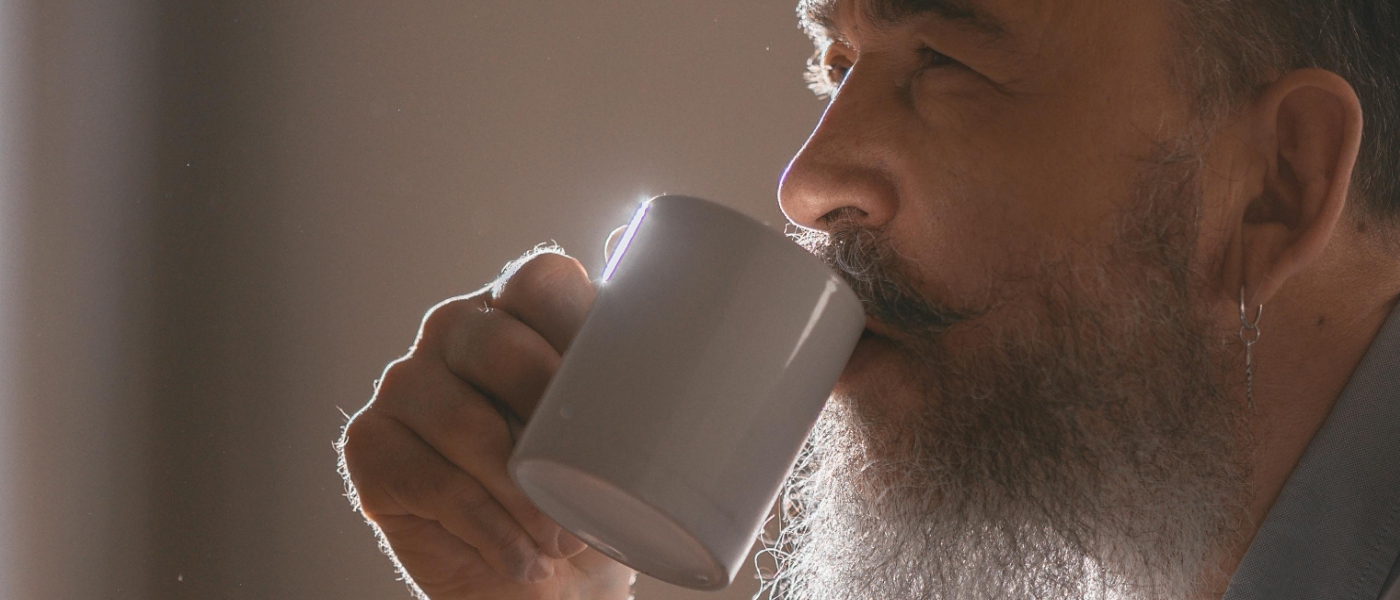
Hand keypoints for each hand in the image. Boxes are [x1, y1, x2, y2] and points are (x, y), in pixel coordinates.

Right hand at [338, 250, 634, 599]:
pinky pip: (429, 481)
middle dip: (547, 418)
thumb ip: (647, 366)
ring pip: (462, 423)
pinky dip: (486, 529)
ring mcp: (406, 384)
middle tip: (587, 484)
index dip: (574, 329)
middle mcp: (457, 332)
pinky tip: (520, 557)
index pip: (540, 282)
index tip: (613, 391)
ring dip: (520, 494)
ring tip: (561, 540)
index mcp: (520, 308)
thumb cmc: (593, 493)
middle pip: (494, 345)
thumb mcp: (632, 429)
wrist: (548, 580)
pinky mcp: (370, 445)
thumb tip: (681, 297)